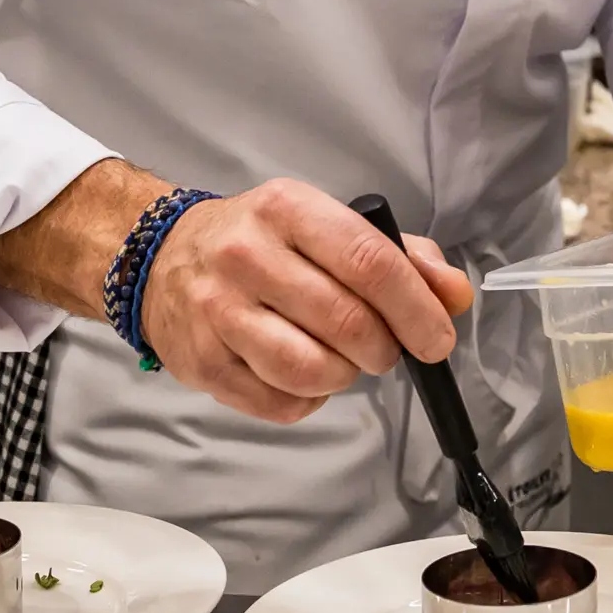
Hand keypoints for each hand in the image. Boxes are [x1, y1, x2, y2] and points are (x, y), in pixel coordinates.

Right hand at [135, 178, 476, 424]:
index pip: (368, 261)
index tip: (438, 338)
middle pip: (346, 322)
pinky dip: (308, 399)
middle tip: (386, 349)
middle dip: (384, 348)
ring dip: (345, 375)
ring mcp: (218, 312)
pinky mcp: (203, 364)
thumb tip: (453, 296)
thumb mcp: (324, 224)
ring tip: (341, 359)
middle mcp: (247, 256)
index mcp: (287, 209)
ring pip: (311, 370)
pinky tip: (303, 374)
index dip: (416, 308)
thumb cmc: (258, 242)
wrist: (158, 257)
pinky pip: (280, 403)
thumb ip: (398, 256)